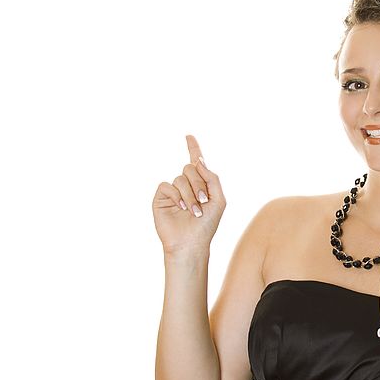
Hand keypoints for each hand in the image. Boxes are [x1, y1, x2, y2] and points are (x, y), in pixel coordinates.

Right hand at [152, 134, 226, 255]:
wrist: (192, 243)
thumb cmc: (207, 225)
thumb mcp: (219, 200)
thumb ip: (212, 178)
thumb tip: (199, 161)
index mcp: (201, 184)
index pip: (196, 162)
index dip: (193, 148)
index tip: (189, 136)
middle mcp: (185, 185)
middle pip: (190, 168)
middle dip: (198, 184)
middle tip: (203, 202)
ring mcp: (173, 191)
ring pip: (179, 178)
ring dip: (190, 195)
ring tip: (193, 212)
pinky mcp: (161, 198)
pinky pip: (166, 186)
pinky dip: (176, 196)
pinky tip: (181, 208)